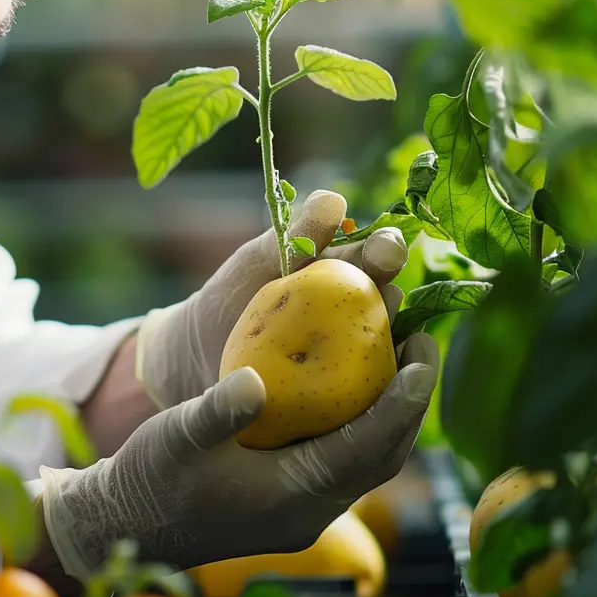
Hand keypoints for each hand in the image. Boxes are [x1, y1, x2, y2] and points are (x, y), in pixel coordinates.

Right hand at [36, 333, 439, 579]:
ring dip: (390, 411)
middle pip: (383, 456)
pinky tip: (350, 382)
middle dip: (412, 401)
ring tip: (399, 354)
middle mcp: (311, 510)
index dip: (401, 402)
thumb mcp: (177, 436)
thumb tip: (256, 379)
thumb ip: (218, 410)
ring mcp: (304, 509)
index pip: (366, 448)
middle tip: (423, 340)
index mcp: (292, 497)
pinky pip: (344, 459)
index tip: (423, 352)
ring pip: (368, 459)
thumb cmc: (151, 479)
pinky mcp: (293, 501)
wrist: (129, 523)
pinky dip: (359, 421)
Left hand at [134, 189, 408, 410]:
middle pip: (390, 296)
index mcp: (348, 268)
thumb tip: (335, 201)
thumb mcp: (260, 259)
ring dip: (394, 342)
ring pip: (389, 345)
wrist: (202, 350)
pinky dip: (382, 391)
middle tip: (383, 291)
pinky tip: (381, 391)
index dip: (387, 249)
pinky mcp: (349, 395)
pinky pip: (374, 393)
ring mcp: (359, 353)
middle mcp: (364, 308)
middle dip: (391, 294)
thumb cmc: (235, 295)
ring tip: (388, 336)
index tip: (383, 249)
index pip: (379, 253)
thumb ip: (297, 232)